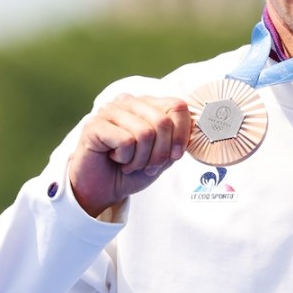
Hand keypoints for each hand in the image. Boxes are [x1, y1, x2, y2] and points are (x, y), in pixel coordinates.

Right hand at [68, 94, 190, 216]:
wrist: (102, 190)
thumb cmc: (131, 171)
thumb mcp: (163, 156)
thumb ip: (178, 139)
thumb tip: (198, 126)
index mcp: (147, 104)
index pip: (178, 106)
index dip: (182, 135)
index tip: (174, 155)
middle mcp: (128, 101)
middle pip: (163, 122)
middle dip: (160, 153)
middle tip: (147, 165)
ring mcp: (109, 110)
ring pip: (145, 133)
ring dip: (141, 159)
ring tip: (129, 163)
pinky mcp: (94, 125)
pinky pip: (125, 141)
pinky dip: (125, 159)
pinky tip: (114, 159)